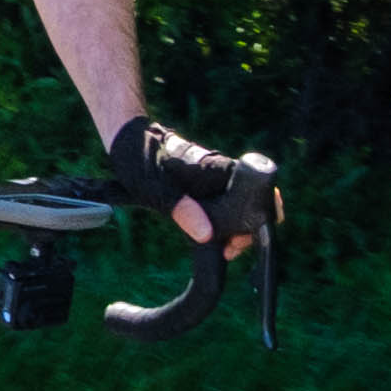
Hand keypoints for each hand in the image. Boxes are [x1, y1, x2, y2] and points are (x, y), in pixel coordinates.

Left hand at [108, 117, 266, 249]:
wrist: (127, 140)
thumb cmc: (140, 159)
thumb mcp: (155, 188)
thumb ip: (180, 209)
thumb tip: (206, 234)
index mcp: (218, 169)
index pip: (260, 189)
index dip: (263, 213)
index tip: (247, 237)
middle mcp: (222, 173)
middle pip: (252, 204)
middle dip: (247, 230)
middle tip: (229, 251)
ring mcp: (214, 180)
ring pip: (237, 207)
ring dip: (235, 229)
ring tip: (223, 249)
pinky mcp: (204, 187)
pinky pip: (222, 206)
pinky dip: (222, 222)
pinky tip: (209, 236)